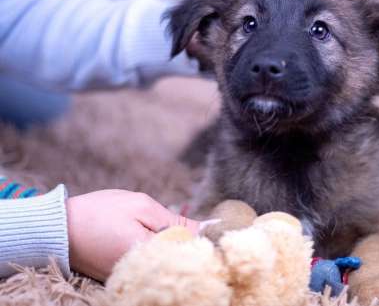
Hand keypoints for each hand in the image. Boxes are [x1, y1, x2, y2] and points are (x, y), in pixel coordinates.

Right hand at [66, 189, 198, 280]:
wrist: (56, 228)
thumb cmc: (99, 212)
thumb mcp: (140, 206)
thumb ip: (174, 220)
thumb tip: (204, 229)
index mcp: (149, 255)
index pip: (190, 254)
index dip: (205, 241)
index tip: (215, 229)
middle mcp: (141, 274)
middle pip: (178, 263)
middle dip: (190, 247)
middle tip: (191, 228)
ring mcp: (131, 279)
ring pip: (165, 266)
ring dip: (173, 251)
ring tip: (169, 234)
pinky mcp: (122, 279)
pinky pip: (149, 269)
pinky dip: (157, 256)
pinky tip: (156, 242)